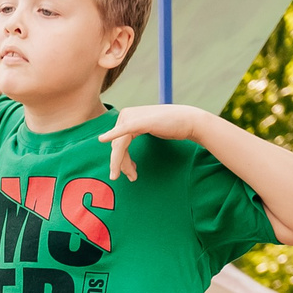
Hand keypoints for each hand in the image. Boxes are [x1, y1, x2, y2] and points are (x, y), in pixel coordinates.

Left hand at [98, 104, 216, 181]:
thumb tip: (122, 149)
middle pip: (117, 146)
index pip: (117, 142)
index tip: (129, 172)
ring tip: (132, 176)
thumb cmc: (171, 127)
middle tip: (132, 177)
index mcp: (127, 116)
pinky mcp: (139, 122)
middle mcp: (126, 115)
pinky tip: (103, 139)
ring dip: (123, 163)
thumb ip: (133, 134)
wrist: (189, 121)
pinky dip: (112, 135)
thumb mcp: (148, 130)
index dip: (120, 160)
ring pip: (119, 146)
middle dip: (122, 164)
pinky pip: (123, 131)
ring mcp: (132, 117)